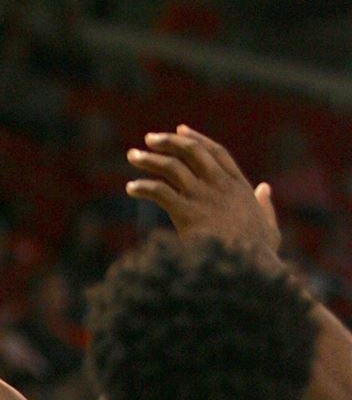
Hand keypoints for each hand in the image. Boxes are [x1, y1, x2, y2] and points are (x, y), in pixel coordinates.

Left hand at [126, 125, 280, 253]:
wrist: (248, 270)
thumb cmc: (259, 254)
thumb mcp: (268, 226)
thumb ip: (266, 205)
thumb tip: (265, 188)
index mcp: (240, 187)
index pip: (217, 153)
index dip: (198, 139)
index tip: (181, 129)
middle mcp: (221, 186)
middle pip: (193, 152)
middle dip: (169, 142)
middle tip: (149, 139)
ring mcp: (204, 198)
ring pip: (172, 168)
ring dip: (150, 159)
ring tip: (132, 156)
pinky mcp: (188, 213)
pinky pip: (160, 192)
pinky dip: (143, 187)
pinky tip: (131, 188)